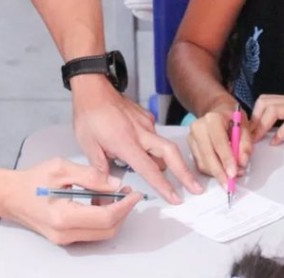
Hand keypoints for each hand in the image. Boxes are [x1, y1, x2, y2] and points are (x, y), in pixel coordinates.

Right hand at [0, 158, 142, 244]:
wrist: (9, 196)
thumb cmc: (31, 180)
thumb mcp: (62, 168)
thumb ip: (91, 176)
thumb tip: (115, 184)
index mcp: (64, 216)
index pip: (106, 217)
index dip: (125, 206)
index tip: (135, 194)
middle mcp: (65, 233)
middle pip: (107, 230)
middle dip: (123, 211)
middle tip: (129, 193)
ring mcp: (64, 239)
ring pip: (101, 233)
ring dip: (113, 215)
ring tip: (114, 194)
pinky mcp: (65, 238)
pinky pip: (91, 232)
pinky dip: (102, 219)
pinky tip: (99, 201)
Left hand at [70, 75, 202, 202]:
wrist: (93, 87)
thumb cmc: (89, 114)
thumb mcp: (88, 145)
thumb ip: (100, 169)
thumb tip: (109, 186)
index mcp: (126, 142)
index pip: (150, 169)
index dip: (164, 186)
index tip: (175, 197)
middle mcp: (141, 132)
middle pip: (170, 153)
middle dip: (185, 172)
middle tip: (196, 188)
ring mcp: (146, 123)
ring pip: (163, 145)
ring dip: (167, 161)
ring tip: (163, 171)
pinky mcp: (146, 117)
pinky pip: (154, 136)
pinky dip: (152, 147)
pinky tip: (142, 149)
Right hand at [186, 104, 253, 188]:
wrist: (217, 112)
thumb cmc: (232, 118)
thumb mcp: (245, 126)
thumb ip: (246, 144)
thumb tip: (242, 162)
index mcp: (213, 119)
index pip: (219, 142)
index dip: (226, 159)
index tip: (233, 173)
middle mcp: (198, 127)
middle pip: (208, 155)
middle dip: (220, 172)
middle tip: (231, 184)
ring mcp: (192, 137)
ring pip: (203, 163)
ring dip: (218, 174)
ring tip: (231, 176)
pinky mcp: (191, 147)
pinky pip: (201, 164)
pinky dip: (212, 172)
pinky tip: (222, 171)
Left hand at [250, 94, 283, 142]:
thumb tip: (280, 130)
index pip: (266, 100)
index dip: (254, 114)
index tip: (249, 130)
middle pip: (264, 101)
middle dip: (253, 119)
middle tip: (249, 136)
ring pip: (273, 109)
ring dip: (261, 126)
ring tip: (257, 140)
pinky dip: (280, 133)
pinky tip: (277, 142)